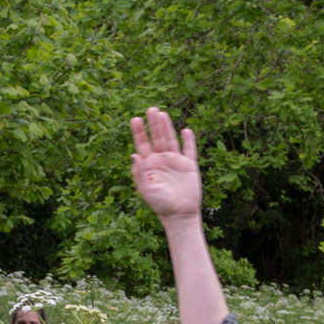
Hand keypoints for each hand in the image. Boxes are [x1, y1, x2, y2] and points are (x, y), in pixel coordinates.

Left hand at [130, 107, 202, 222]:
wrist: (179, 214)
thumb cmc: (160, 204)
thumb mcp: (146, 189)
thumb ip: (139, 173)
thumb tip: (134, 156)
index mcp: (150, 166)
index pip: (142, 145)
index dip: (139, 132)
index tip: (134, 119)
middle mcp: (162, 161)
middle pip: (157, 138)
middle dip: (153, 124)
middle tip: (150, 109)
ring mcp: (176, 162)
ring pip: (170, 140)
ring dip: (166, 127)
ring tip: (162, 114)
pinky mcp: (189, 166)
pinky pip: (189, 150)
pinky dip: (188, 140)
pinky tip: (186, 130)